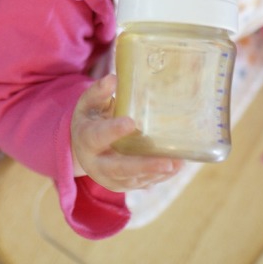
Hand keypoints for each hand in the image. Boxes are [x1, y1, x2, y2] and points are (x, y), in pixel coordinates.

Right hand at [71, 74, 182, 191]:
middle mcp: (96, 164)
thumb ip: (99, 92)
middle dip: (144, 166)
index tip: (131, 122)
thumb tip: (113, 79)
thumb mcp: (88, 104)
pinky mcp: (123, 184)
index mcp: (86, 140)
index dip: (114, 131)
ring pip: (134, 179)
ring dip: (157, 172)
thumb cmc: (90, 120)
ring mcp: (110, 178)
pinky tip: (176, 166)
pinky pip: (142, 183)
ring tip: (178, 163)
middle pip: (119, 168)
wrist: (84, 148)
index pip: (98, 136)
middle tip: (166, 162)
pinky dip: (160, 176)